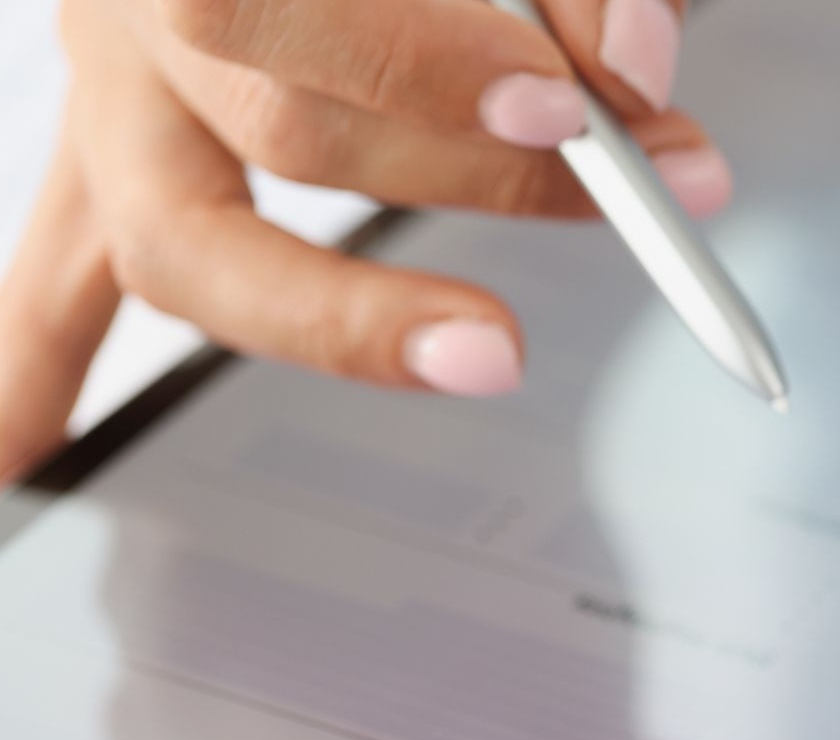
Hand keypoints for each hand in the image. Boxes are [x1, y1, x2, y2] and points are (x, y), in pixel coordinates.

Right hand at [0, 0, 723, 480]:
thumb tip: (636, 67)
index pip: (267, 5)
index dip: (425, 64)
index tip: (564, 108)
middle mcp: (128, 12)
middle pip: (284, 131)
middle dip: (481, 173)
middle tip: (635, 188)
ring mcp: (105, 100)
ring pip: (181, 243)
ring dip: (344, 319)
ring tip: (492, 352)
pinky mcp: (100, 166)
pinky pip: (52, 286)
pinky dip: (35, 372)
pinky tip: (24, 453)